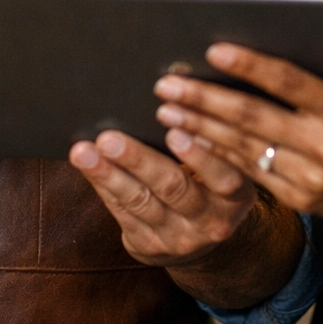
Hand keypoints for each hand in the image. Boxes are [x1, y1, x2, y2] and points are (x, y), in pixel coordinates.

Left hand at [69, 128, 256, 266]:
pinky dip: (103, 185)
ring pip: (140, 201)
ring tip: (84, 151)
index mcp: (238, 195)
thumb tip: (177, 77)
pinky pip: (122, 212)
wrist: (203, 237)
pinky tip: (88, 165)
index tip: (174, 130)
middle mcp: (212, 220)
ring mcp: (179, 237)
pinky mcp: (150, 246)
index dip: (200, 154)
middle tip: (110, 138)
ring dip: (108, 174)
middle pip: (173, 187)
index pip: (224, 175)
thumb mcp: (226, 164)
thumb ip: (208, 134)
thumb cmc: (212, 181)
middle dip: (138, 160)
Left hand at [154, 30, 322, 238]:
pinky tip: (190, 137)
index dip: (250, 65)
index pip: (290, 82)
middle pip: (254, 117)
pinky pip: (250, 172)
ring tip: (167, 108)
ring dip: (201, 126)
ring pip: (244, 147)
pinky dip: (216, 153)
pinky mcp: (298, 199)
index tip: (213, 49)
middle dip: (206, 98)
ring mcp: (309, 176)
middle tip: (168, 83)